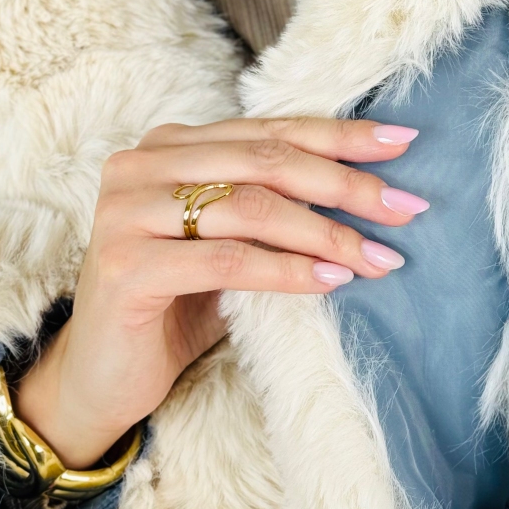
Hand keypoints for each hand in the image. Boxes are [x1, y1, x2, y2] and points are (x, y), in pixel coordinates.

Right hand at [14, 117, 427, 468]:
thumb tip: (373, 193)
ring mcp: (126, 211)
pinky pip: (228, 260)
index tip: (403, 145)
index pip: (270, 130)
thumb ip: (273, 205)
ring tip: (377, 258)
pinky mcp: (125, 264)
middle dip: (346, 185)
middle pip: (266, 161)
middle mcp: (142, 165)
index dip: (339, 136)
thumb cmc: (177, 306)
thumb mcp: (230, 243)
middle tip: (406, 210)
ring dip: (325, 232)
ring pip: (251, 207)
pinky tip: (331, 281)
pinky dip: (287, 271)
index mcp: (171, 146)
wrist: (102, 377)